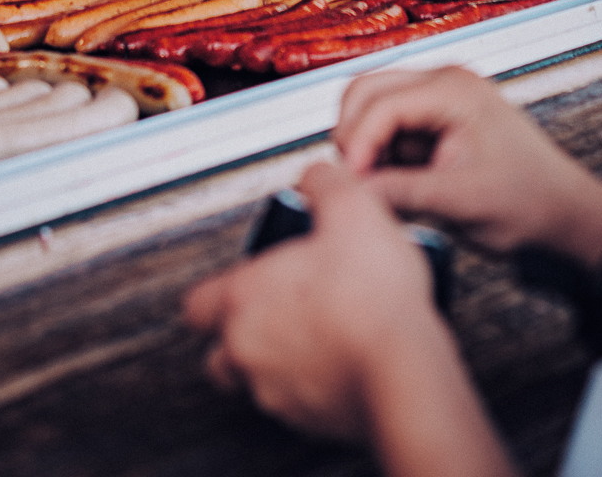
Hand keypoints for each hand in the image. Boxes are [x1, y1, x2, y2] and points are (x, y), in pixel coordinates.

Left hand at [185, 162, 434, 441]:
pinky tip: (346, 357)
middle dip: (242, 331)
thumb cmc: (372, 300)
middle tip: (277, 307)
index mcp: (244, 299)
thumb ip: (323, 183)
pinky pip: (300, 402)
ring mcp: (279, 393)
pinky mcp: (313, 422)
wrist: (406, 372)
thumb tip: (315, 179)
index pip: (195, 304)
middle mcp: (250, 351)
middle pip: (220, 351)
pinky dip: (314, 382)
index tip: (242, 277)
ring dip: (280, 357)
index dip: (215, 290)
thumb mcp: (351, 208)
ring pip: (258, 378)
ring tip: (320, 329)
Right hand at [334, 67, 601, 265]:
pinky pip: (389, 129)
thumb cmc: (530, 203)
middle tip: (357, 182)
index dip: (357, 143)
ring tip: (380, 189)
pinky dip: (381, 155)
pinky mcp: (435, 122)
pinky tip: (397, 187)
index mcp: (453, 90)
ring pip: (372, 108)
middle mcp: (442, 83)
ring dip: (366, 146)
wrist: (564, 216)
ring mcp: (438, 100)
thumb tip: (351, 190)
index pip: (380, 102)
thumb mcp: (461, 203)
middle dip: (353, 136)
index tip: (351, 183)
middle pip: (366, 92)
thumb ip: (402, 193)